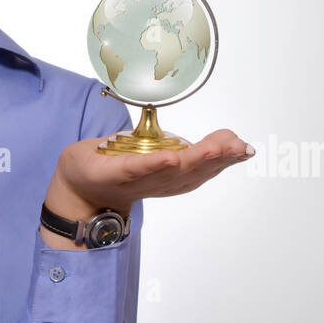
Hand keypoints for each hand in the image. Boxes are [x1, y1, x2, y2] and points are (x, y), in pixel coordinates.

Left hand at [48, 127, 254, 221]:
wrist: (78, 185)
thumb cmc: (116, 165)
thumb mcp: (155, 152)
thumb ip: (179, 147)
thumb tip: (210, 138)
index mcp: (171, 175)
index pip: (203, 166)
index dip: (226, 158)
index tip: (245, 148)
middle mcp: (159, 181)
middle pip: (194, 170)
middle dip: (219, 157)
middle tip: (240, 147)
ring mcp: (138, 179)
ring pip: (171, 170)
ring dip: (194, 159)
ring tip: (215, 148)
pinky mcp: (114, 173)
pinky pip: (136, 169)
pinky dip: (154, 165)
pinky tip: (170, 158)